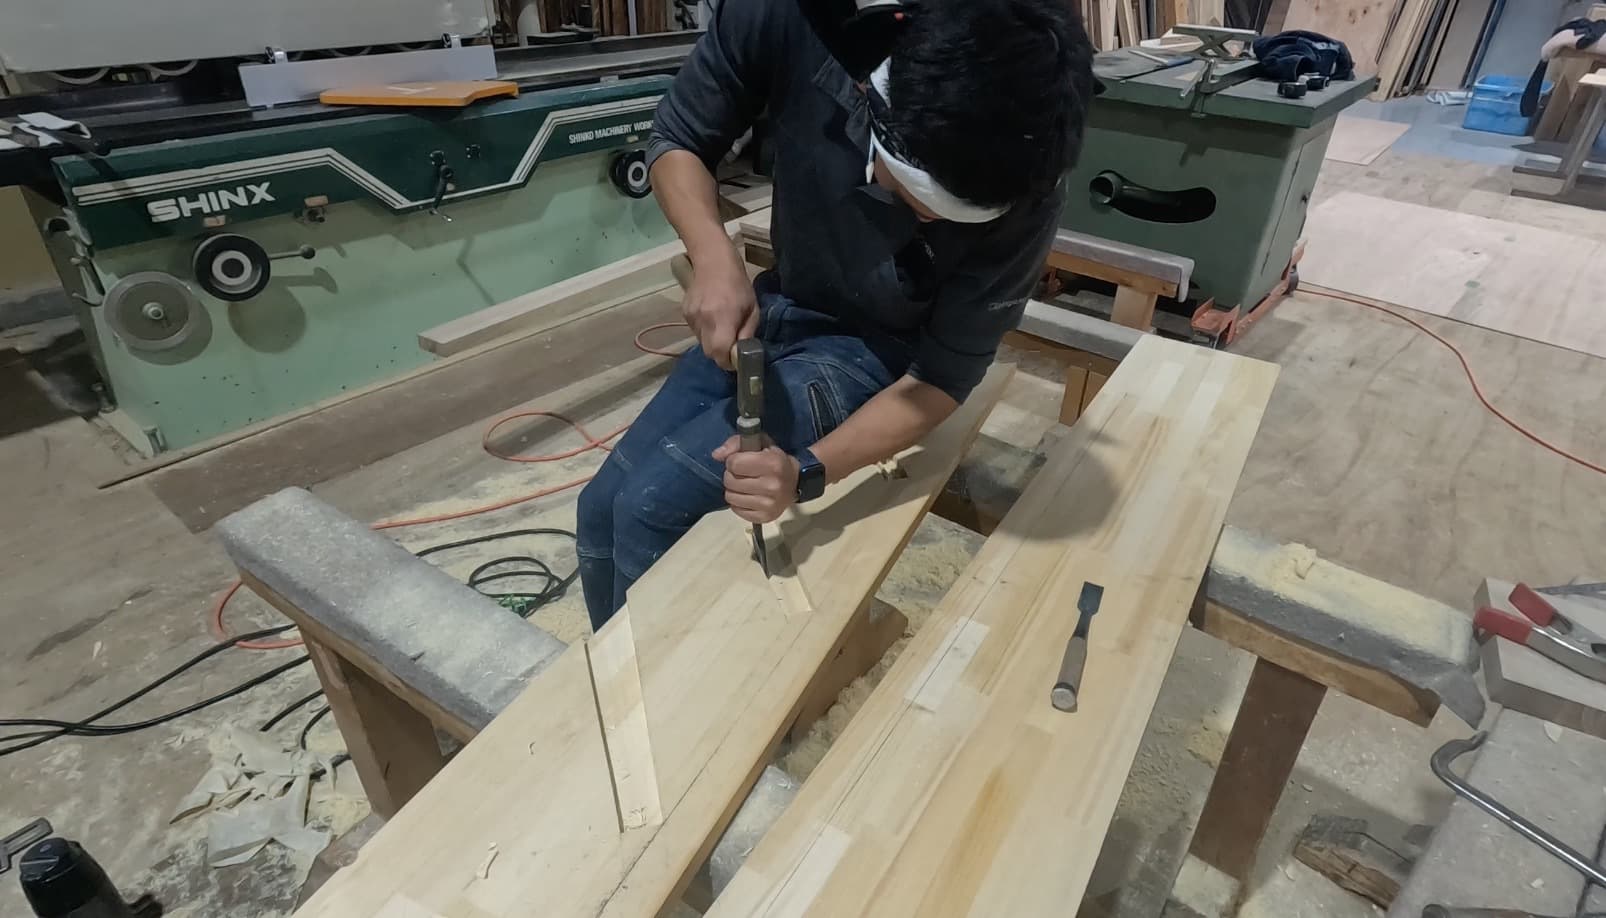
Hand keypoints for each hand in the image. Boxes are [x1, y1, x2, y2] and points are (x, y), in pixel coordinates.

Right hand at [682, 250, 757, 370]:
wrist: (713, 262)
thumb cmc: (738, 284)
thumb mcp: (752, 309)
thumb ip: (747, 333)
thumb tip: (742, 353)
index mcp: (723, 318)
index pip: (719, 352)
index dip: (727, 362)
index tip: (735, 361)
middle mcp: (704, 320)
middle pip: (709, 352)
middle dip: (721, 355)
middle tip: (731, 348)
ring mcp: (691, 317)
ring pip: (701, 343)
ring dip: (713, 342)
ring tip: (722, 327)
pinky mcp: (685, 313)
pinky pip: (696, 332)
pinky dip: (705, 331)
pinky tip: (712, 317)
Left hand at [713, 437, 797, 523]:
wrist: (795, 482)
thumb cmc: (774, 460)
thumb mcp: (760, 443)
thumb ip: (736, 444)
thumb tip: (716, 455)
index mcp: (772, 464)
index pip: (734, 464)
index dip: (733, 461)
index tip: (741, 461)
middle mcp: (771, 486)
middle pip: (730, 481)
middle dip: (731, 475)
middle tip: (742, 474)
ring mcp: (768, 504)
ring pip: (730, 497)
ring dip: (733, 490)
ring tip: (744, 485)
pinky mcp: (764, 517)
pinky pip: (736, 510)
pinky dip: (738, 503)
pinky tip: (748, 496)